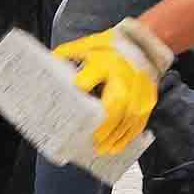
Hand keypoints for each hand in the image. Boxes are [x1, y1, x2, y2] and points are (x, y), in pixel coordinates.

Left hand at [51, 20, 172, 168]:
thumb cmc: (108, 48)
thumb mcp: (86, 45)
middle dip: (106, 125)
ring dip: (118, 136)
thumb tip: (44, 67)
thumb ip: (67, 55)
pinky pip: (141, 120)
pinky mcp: (149, 98)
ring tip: (104, 149)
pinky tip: (118, 145)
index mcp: (106, 62)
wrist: (141, 44)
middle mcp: (125, 75)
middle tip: (94, 140)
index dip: (84, 84)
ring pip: (131, 117)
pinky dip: (130, 136)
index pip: (93, 75)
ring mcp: (141, 88)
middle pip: (117, 104)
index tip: (75, 96)